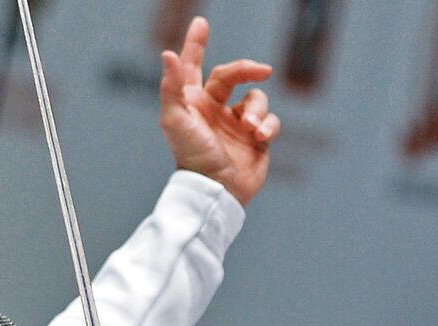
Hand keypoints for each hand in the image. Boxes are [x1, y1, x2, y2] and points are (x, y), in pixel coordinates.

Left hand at [160, 17, 280, 206]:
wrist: (218, 190)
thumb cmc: (192, 156)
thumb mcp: (175, 119)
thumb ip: (171, 86)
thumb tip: (168, 54)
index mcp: (193, 102)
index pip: (194, 65)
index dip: (195, 44)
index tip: (201, 23)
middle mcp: (215, 109)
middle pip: (233, 75)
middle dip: (247, 69)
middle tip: (262, 70)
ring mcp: (236, 124)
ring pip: (256, 99)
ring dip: (257, 111)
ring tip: (251, 130)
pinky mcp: (256, 139)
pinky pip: (270, 121)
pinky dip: (268, 127)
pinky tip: (260, 139)